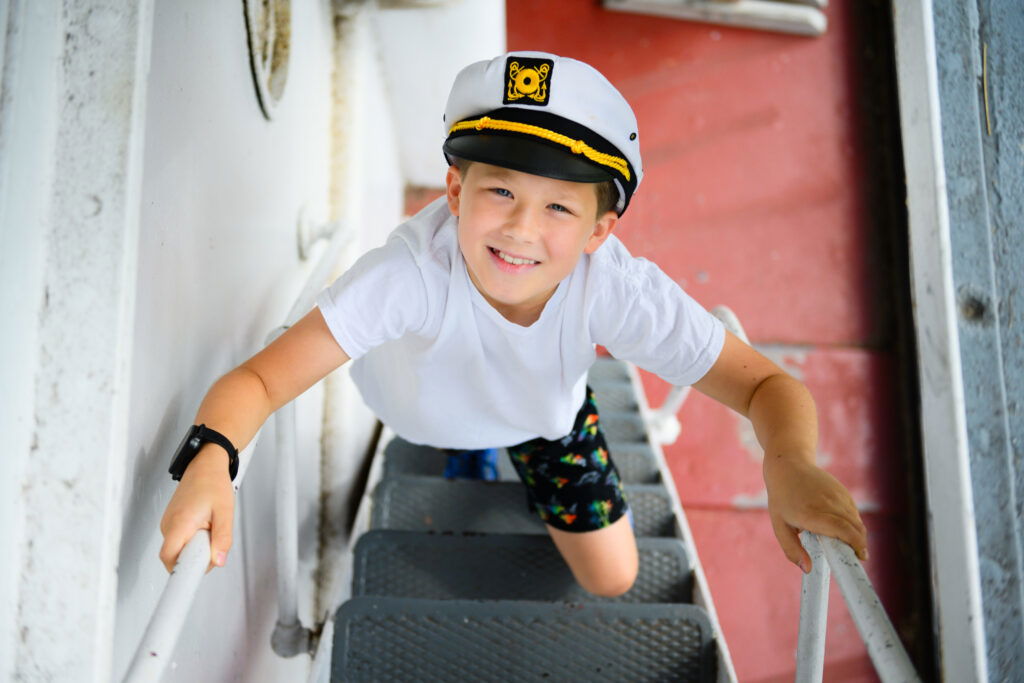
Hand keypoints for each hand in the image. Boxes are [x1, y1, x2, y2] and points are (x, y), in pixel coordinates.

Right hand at [159, 447, 234, 572]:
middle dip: (195, 557)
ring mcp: (168, 523)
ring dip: (196, 547)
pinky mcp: (172, 522)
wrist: (205, 465)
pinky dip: (193, 539)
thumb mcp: (225, 512)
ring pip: (179, 549)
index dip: (180, 570)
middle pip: (175, 556)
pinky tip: (204, 525)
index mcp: (179, 523)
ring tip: (209, 527)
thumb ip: (223, 538)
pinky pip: (180, 540)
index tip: (192, 576)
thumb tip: (219, 561)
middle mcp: (169, 525)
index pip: (169, 558)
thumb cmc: (213, 483)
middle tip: (212, 540)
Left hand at [764, 457, 867, 572]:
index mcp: (811, 514)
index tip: (860, 558)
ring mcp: (837, 496)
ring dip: (858, 535)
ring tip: (851, 546)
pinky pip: (853, 512)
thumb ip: (792, 549)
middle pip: (855, 528)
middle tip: (857, 557)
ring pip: (856, 520)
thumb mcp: (780, 526)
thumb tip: (807, 569)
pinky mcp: (842, 491)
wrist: (788, 465)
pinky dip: (854, 523)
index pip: (843, 530)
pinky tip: (846, 529)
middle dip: (860, 545)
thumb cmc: (782, 499)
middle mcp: (828, 504)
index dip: (855, 545)